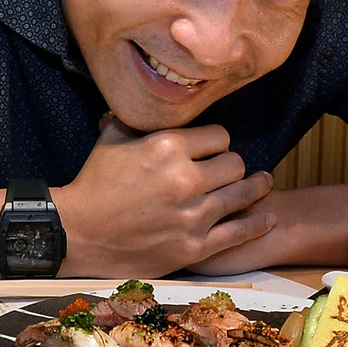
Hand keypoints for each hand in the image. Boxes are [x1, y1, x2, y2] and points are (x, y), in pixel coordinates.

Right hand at [55, 118, 274, 275]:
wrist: (79, 232)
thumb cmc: (93, 183)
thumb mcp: (112, 138)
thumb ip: (139, 118)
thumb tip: (150, 99)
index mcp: (168, 147)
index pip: (219, 136)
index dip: (217, 142)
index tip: (212, 149)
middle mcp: (186, 179)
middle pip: (234, 163)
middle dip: (231, 164)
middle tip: (228, 169)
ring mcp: (193, 216)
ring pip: (243, 193)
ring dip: (255, 187)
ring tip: (263, 182)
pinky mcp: (194, 247)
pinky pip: (238, 232)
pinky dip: (257, 224)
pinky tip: (268, 216)